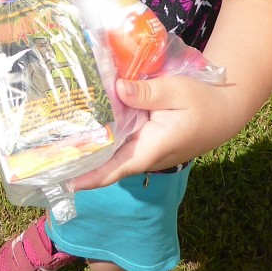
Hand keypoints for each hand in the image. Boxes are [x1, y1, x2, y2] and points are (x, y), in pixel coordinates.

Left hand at [69, 75, 237, 190]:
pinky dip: (103, 137)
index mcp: (150, 148)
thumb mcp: (176, 90)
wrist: (225, 109)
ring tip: (57, 141)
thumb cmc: (202, 101)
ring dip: (89, 150)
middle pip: (106, 163)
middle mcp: (144, 155)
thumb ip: (147, 92)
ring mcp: (145, 149)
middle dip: (79, 161)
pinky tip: (86, 124)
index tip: (64, 181)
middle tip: (47, 154)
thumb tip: (117, 89)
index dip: (89, 177)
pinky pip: (120, 143)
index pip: (115, 169)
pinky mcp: (145, 140)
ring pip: (112, 154)